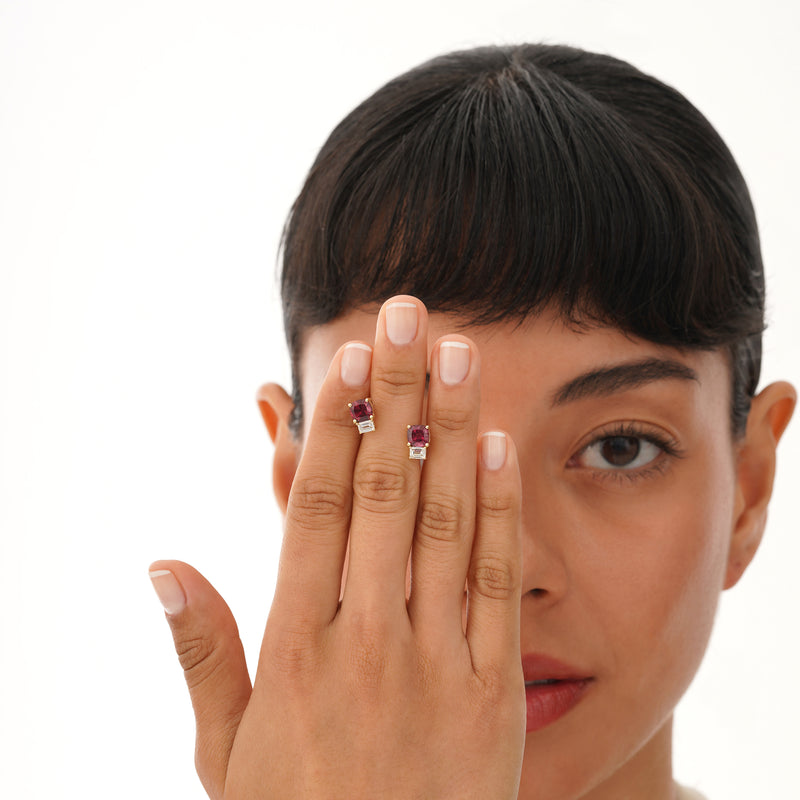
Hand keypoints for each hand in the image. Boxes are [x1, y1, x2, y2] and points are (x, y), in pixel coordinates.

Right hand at [150, 296, 524, 797]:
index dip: (334, 424)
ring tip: (459, 353)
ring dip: (453, 429)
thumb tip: (163, 563)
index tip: (348, 358)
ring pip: (443, 520)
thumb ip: (201, 652)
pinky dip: (498, 510)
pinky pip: (494, 585)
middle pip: (382, 489)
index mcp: (295, 645)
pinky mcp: (491, 692)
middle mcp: (364, 637)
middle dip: (397, 395)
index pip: (314, 505)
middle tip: (409, 316)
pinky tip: (500, 445)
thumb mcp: (225, 753)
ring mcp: (433, 660)